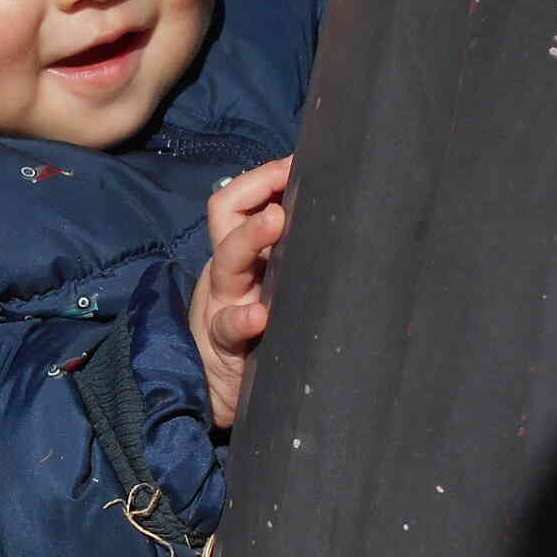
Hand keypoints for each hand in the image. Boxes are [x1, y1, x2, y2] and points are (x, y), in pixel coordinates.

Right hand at [190, 156, 292, 428]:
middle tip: (293, 175)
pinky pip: (229, 328)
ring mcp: (221, 307)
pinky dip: (243, 321)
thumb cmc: (253, 334)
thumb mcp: (265, 289)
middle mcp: (228, 274)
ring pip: (226, 263)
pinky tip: (259, 317)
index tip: (298, 161)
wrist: (214, 394)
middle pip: (227, 220)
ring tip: (275, 222)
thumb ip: (286, 259)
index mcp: (238, 256)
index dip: (262, 178)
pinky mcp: (224, 346)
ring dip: (250, 239)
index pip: (234, 202)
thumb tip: (342, 220)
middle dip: (257, 192)